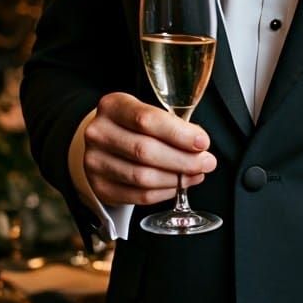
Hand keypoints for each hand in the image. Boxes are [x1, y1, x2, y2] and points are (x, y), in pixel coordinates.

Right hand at [83, 92, 216, 206]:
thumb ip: (170, 123)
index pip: (147, 120)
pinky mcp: (100, 187)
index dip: (179, 133)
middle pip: (145, 151)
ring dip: (177, 179)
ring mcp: (95, 162)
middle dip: (183, 160)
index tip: (203, 142)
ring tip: (196, 174)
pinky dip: (163, 193)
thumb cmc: (132, 125)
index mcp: (112, 106)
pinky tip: (177, 186)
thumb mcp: (146, 111)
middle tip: (207, 162)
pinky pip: (138, 195)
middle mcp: (98, 133)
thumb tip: (199, 144)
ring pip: (143, 177)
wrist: (102, 142)